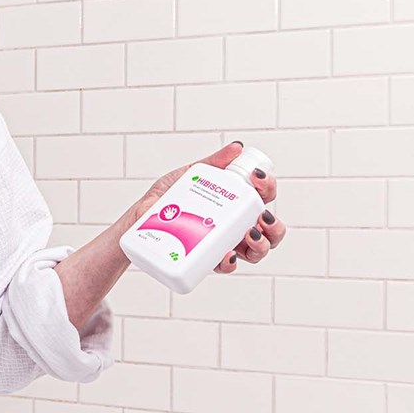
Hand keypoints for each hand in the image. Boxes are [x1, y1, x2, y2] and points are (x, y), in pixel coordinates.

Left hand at [117, 141, 284, 274]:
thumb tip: (236, 148)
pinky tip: (227, 254)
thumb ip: (213, 163)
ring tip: (250, 234)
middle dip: (275, 227)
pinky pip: (225, 266)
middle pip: (270, 231)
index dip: (268, 188)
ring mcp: (222, 244)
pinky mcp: (206, 260)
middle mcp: (234, 226)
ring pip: (255, 252)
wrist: (138, 219)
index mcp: (234, 204)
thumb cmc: (166, 198)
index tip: (257, 179)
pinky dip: (230, 262)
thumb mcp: (190, 174)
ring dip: (261, 246)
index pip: (262, 197)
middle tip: (263, 217)